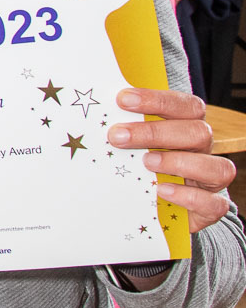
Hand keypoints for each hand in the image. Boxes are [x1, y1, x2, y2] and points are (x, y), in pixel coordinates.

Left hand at [108, 87, 236, 234]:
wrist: (149, 207)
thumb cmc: (135, 164)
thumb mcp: (128, 143)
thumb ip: (120, 126)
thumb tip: (91, 108)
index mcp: (186, 126)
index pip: (186, 106)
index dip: (158, 100)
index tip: (123, 99)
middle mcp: (202, 151)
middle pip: (198, 132)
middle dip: (156, 132)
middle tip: (118, 136)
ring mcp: (209, 181)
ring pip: (216, 167)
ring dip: (178, 162)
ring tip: (145, 162)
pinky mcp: (209, 208)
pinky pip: (214, 203)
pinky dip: (190, 197)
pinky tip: (162, 191)